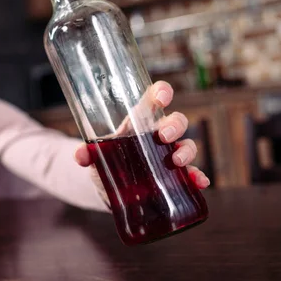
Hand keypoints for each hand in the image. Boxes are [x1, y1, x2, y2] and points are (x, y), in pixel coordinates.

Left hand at [73, 81, 210, 190]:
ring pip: (187, 145)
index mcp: (139, 122)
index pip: (155, 98)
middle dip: (175, 125)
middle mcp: (157, 135)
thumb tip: (81, 155)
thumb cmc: (103, 161)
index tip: (162, 97)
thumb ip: (85, 154)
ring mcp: (168, 156)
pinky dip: (198, 177)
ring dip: (187, 151)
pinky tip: (199, 182)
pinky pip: (191, 174)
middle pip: (176, 121)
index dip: (162, 92)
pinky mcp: (173, 178)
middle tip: (163, 137)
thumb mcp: (93, 156)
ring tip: (176, 162)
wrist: (108, 189)